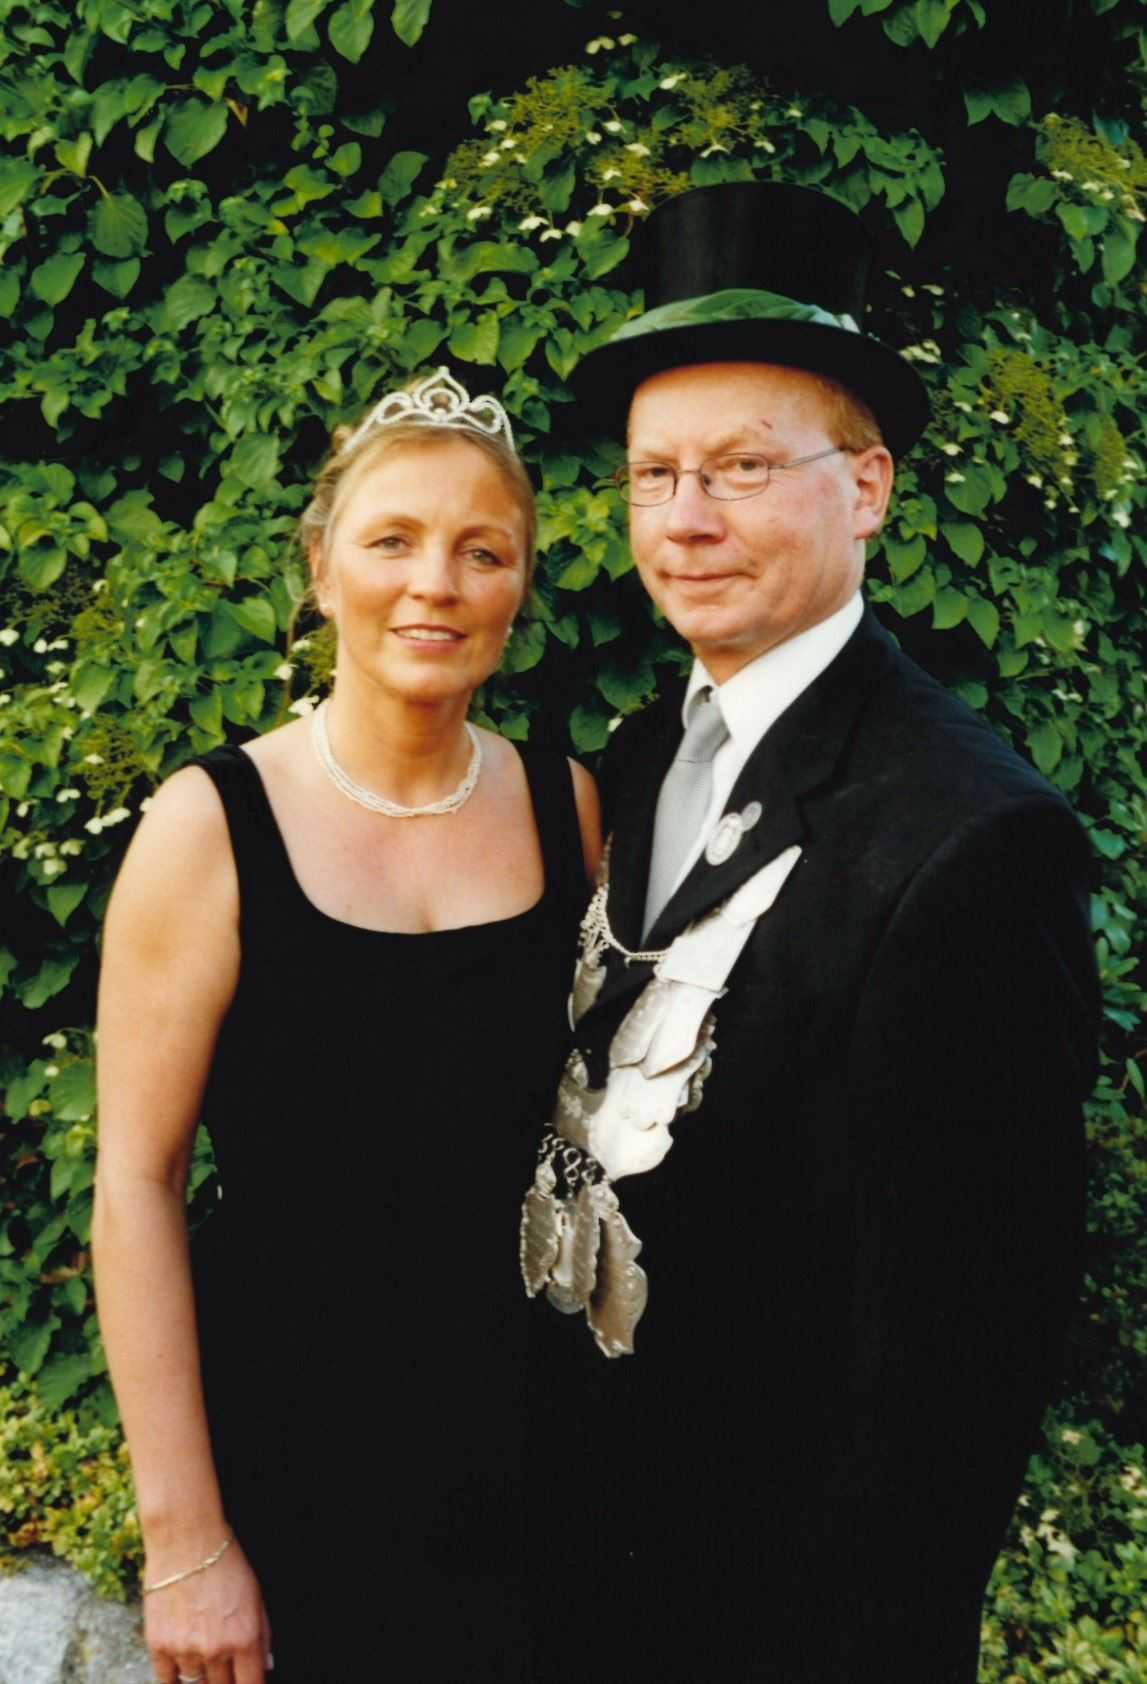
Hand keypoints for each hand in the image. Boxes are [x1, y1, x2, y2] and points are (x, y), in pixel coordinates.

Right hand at [144, 1536, 271, 1683]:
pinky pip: (166, 1680)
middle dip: (226, 1681)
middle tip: (224, 1667)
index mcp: (245, 1639)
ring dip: (202, 1678)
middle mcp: (216, 1650)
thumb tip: (266, 1666)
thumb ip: (262, 1635)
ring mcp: (185, 1650)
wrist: (186, 1540)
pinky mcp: (159, 1646)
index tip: (245, 1681)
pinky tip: (182, 1666)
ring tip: (203, 1658)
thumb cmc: (225, 1563)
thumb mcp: (255, 1595)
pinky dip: (175, 1678)